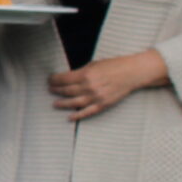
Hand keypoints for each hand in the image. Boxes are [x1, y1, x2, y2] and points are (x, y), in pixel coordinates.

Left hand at [47, 49, 165, 119]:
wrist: (132, 73)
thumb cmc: (114, 66)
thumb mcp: (94, 64)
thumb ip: (81, 72)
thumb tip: (67, 78)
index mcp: (86, 74)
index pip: (63, 79)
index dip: (54, 80)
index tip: (50, 80)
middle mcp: (89, 87)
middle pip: (67, 90)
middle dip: (56, 90)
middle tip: (50, 89)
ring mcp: (96, 97)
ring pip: (74, 102)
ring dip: (62, 103)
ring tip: (55, 103)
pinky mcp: (103, 104)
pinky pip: (88, 112)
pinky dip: (77, 115)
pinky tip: (69, 117)